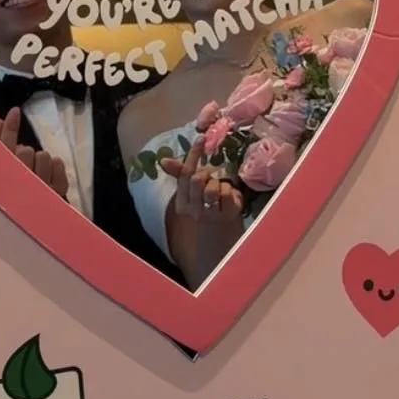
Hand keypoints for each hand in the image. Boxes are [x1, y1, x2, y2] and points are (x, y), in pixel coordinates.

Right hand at [0, 106, 69, 198]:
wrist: (24, 234)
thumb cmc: (6, 197)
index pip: (2, 149)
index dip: (8, 128)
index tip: (15, 113)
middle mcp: (20, 186)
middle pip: (24, 150)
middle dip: (21, 153)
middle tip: (18, 165)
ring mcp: (40, 192)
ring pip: (43, 155)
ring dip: (38, 160)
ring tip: (32, 172)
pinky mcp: (58, 196)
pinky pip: (58, 164)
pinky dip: (54, 165)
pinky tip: (47, 174)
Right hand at [163, 138, 243, 286]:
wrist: (215, 258)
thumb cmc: (204, 226)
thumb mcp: (191, 204)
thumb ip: (182, 180)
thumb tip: (165, 160)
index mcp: (182, 205)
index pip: (184, 174)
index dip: (193, 154)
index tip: (202, 139)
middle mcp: (194, 210)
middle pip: (198, 178)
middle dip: (208, 172)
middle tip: (213, 176)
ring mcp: (211, 215)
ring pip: (215, 185)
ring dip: (221, 184)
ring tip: (222, 193)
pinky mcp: (228, 219)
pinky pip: (231, 194)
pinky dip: (234, 194)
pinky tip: (232, 202)